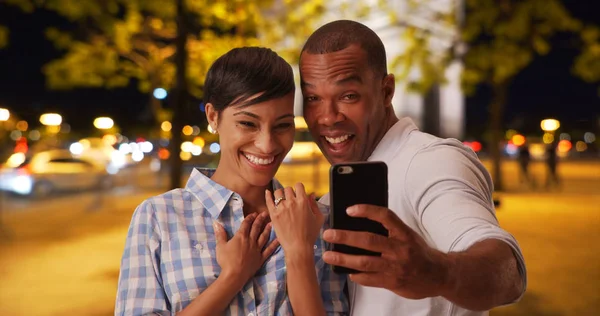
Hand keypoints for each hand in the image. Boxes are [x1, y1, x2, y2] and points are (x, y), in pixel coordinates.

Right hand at [213, 212, 278, 282]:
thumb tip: (217, 223)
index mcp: (241, 237)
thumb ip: (220, 234)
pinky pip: (269, 250)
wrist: (234, 275)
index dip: (250, 218)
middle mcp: (250, 241)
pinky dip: (274, 244)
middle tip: (264, 213)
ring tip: (271, 223)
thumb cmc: (226, 260)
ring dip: (267, 229)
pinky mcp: (261, 258)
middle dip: (260, 220)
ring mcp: (257, 249)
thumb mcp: (220, 246)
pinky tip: (278, 239)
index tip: (254, 213)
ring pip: (263, 237)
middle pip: (256, 228)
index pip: (246, 224)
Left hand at [265, 183, 324, 255]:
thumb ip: (315, 205)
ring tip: (281, 199)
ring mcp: (281, 208)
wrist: (298, 247)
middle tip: (290, 199)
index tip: (298, 193)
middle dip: (290, 192)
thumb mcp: (318, 218)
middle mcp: (291, 202)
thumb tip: (311, 195)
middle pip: (288, 189)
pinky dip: (268, 195)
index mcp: (303, 202)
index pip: (299, 185)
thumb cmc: (310, 234)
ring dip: (280, 194)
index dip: (299, 188)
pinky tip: (268, 193)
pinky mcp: (273, 214)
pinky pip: (268, 200)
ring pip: (278, 192)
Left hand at [321, 204, 449, 299]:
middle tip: (328, 234)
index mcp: (404, 233)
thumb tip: (358, 223)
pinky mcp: (393, 282)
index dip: (367, 211)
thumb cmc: (418, 251)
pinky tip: (346, 271)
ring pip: (365, 262)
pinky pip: (369, 279)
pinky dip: (356, 275)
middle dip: (345, 237)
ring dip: (344, 259)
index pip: (385, 216)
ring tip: (328, 256)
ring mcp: (396, 267)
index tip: (349, 210)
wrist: (439, 275)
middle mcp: (400, 249)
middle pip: (369, 241)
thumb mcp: (407, 235)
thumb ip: (389, 230)